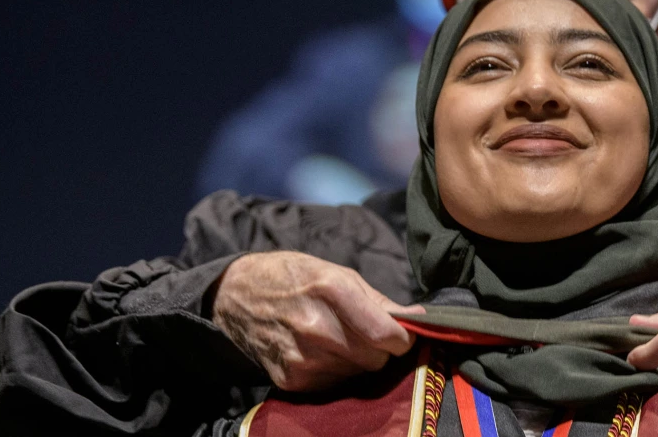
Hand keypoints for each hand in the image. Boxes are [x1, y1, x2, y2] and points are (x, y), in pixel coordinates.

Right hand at [211, 251, 422, 390]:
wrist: (237, 295)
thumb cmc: (294, 277)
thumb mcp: (338, 273)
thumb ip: (380, 301)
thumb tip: (420, 318)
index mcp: (332, 291)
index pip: (387, 335)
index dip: (402, 338)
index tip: (401, 334)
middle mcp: (316, 328)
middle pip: (376, 358)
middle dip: (379, 348)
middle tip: (365, 333)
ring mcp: (301, 357)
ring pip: (357, 373)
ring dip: (357, 360)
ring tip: (337, 338)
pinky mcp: (290, 380)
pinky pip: (334, 384)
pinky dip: (335, 371)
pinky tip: (320, 351)